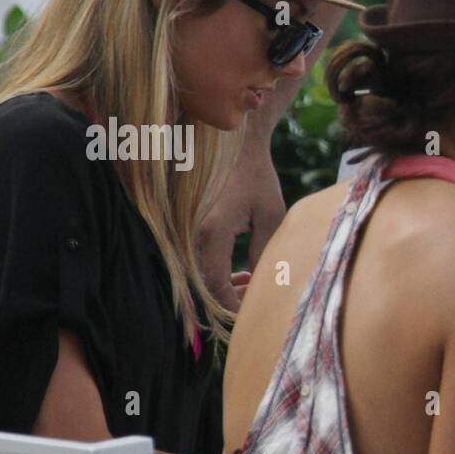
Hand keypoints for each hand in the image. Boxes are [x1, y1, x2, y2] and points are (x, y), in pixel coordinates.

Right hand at [198, 130, 286, 309]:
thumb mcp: (271, 217)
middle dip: (230, 299)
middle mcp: (191, 232)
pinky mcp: (185, 226)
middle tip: (256, 298)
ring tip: (251, 283)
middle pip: (203, 286)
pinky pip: (196, 260)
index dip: (233, 306)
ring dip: (224, 287)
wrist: (232, 142)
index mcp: (212, 232)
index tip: (254, 311)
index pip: (216, 286)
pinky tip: (240, 271)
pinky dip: (216, 272)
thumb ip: (264, 254)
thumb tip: (261, 287)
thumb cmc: (257, 177)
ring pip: (198, 276)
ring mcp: (184, 229)